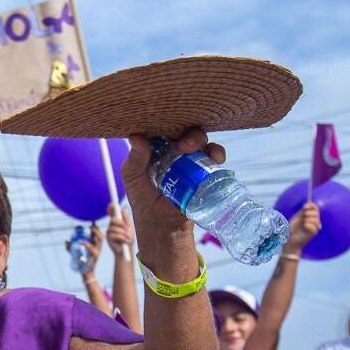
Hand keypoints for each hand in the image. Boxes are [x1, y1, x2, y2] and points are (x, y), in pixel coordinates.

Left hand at [66, 223, 102, 274]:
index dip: (95, 227)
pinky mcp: (94, 256)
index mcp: (94, 245)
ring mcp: (97, 251)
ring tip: (90, 228)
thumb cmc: (82, 263)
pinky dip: (85, 243)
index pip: (97, 235)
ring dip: (95, 234)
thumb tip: (66, 241)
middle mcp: (97, 247)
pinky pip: (91, 248)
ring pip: (99, 241)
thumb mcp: (76, 253)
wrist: (86, 273)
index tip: (92, 221)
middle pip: (101, 236)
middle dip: (97, 230)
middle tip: (91, 226)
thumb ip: (71, 247)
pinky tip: (79, 241)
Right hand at [105, 203, 135, 256]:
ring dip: (124, 234)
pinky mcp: (108, 239)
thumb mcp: (130, 228)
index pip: (112, 213)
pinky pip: (116, 235)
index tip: (111, 204)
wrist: (126, 252)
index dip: (111, 208)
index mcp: (117, 222)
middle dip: (121, 223)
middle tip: (127, 228)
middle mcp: (111, 226)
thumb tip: (122, 209)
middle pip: (113, 220)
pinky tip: (125, 242)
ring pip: (115, 228)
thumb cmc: (128, 240)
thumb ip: (126, 219)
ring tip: (128, 239)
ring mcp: (109, 232)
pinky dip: (123, 238)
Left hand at [122, 129, 224, 256]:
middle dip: (184, 131)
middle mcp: (172, 150)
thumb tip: (135, 137)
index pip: (160, 128)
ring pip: (199, 140)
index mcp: (153, 149)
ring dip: (200, 138)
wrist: (163, 227)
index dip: (164, 122)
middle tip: (182, 144)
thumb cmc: (143, 201)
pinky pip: (213, 156)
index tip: (165, 123)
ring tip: (192, 148)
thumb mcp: (132, 179)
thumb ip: (134, 159)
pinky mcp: (204, 171)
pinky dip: (216, 152)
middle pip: (181, 130)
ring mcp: (189, 160)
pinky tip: (215, 156)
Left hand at [284, 202, 320, 251]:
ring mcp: (315, 226)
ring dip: (307, 220)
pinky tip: (304, 228)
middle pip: (316, 212)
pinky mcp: (314, 232)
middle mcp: (313, 220)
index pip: (315, 207)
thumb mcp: (297, 216)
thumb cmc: (292, 227)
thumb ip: (303, 210)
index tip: (304, 207)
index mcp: (309, 215)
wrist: (290, 237)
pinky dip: (308, 226)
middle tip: (303, 218)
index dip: (311, 205)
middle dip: (308, 213)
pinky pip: (314, 226)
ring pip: (316, 219)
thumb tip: (309, 202)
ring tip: (303, 224)